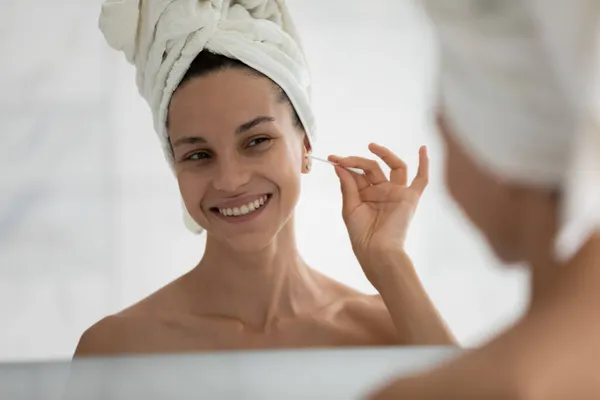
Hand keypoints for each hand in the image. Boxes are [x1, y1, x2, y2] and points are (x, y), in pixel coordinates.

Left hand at [329, 143, 428, 285]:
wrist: (376, 251)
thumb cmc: (362, 235)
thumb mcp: (350, 208)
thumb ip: (348, 186)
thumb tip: (340, 165)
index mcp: (366, 195)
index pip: (358, 174)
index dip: (345, 164)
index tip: (332, 159)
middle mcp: (382, 192)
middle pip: (372, 168)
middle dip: (356, 161)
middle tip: (342, 159)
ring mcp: (397, 193)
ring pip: (394, 166)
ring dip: (384, 154)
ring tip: (371, 146)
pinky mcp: (410, 198)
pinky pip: (421, 179)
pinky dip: (424, 164)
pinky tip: (423, 148)